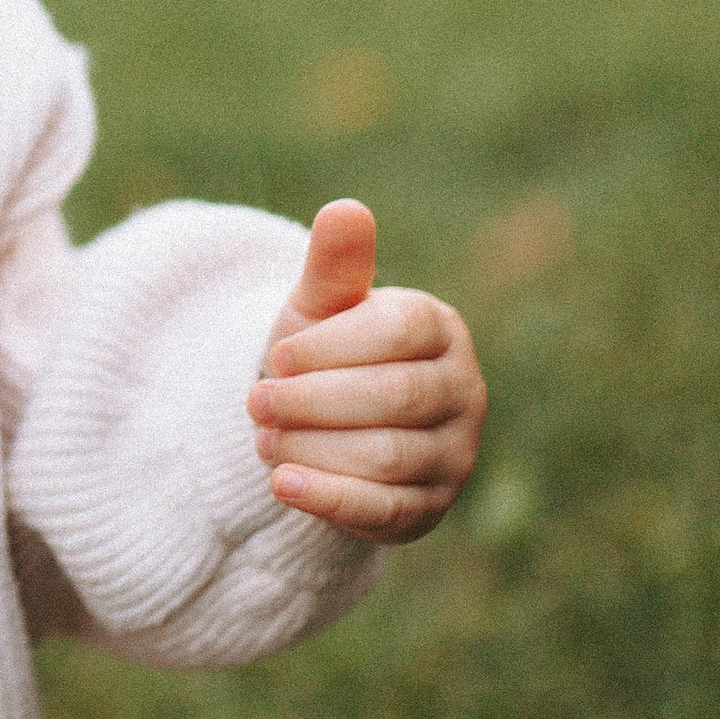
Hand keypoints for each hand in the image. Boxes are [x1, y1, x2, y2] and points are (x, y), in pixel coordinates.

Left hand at [246, 202, 484, 542]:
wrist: (324, 427)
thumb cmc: (326, 354)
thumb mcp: (322, 308)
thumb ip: (335, 265)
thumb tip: (345, 208)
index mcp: (441, 330)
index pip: (397, 332)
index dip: (328, 347)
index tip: (275, 357)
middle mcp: (463, 391)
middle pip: (392, 397)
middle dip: (312, 401)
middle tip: (255, 403)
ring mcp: (455, 454)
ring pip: (385, 456)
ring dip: (312, 447)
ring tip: (262, 439)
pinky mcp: (430, 509)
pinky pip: (384, 509)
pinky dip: (329, 497)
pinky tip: (281, 484)